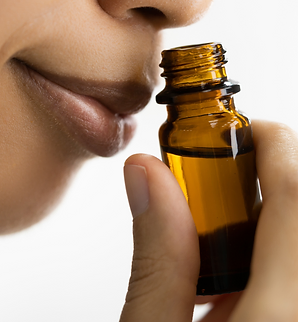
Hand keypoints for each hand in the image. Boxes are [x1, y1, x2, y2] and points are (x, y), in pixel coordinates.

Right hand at [120, 120, 297, 320]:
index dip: (274, 146)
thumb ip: (156, 258)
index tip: (243, 128)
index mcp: (277, 317)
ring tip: (212, 252)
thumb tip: (147, 174)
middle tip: (215, 196)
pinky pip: (293, 270)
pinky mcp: (297, 321)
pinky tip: (225, 285)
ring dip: (261, 223)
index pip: (294, 197)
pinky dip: (266, 255)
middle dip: (261, 187)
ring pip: (297, 238)